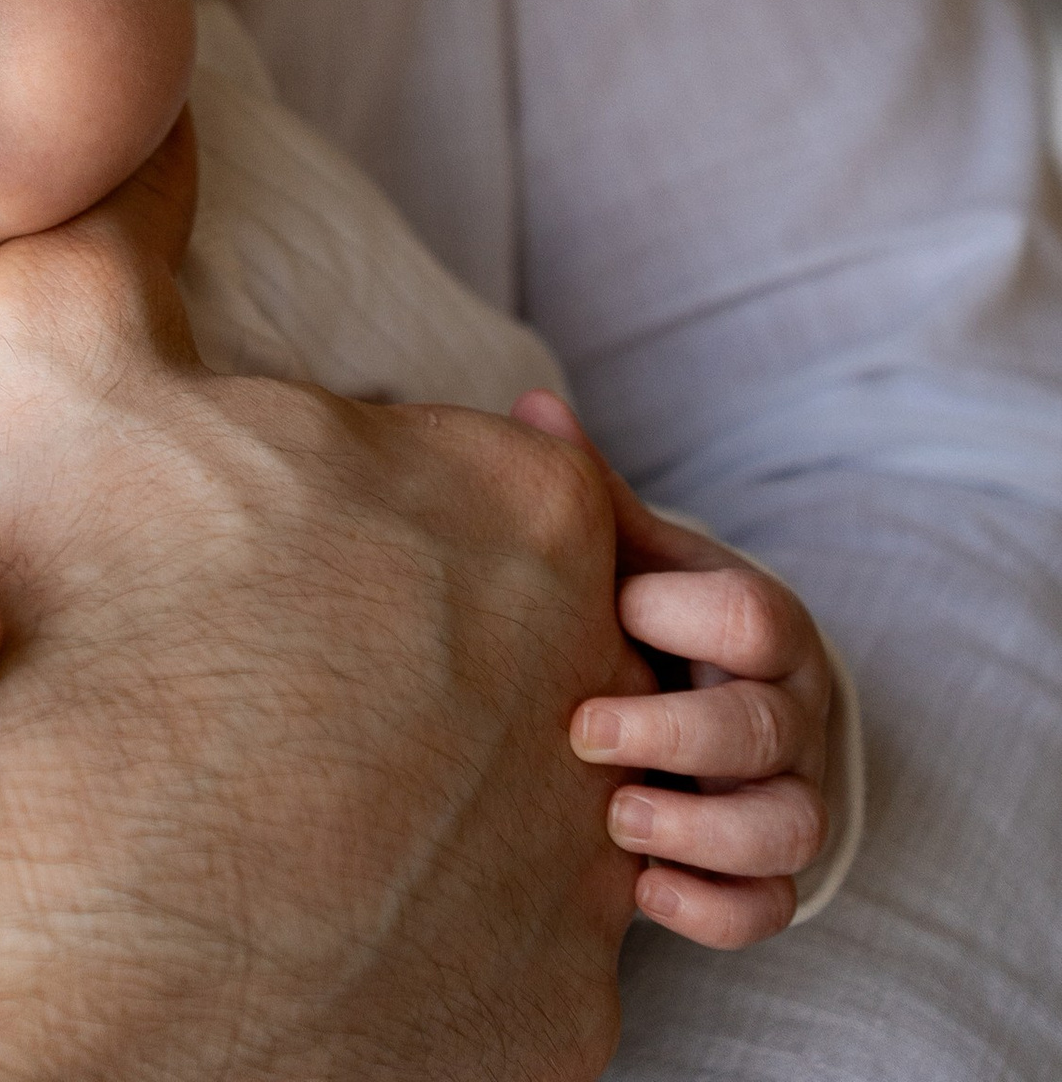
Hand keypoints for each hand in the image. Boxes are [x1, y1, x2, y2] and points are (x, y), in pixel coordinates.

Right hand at [0, 143, 649, 1081]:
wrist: (7, 957)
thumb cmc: (43, 622)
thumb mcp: (56, 341)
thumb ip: (137, 202)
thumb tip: (169, 113)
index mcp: (519, 516)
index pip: (484, 477)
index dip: (348, 500)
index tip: (263, 548)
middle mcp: (593, 699)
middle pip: (511, 639)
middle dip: (395, 645)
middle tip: (254, 675)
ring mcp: (585, 887)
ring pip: (521, 806)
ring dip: (417, 796)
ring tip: (267, 803)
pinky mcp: (555, 1036)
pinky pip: (507, 966)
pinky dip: (418, 945)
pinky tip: (297, 920)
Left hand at [515, 389, 832, 949]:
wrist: (709, 699)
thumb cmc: (659, 615)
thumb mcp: (639, 556)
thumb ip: (597, 499)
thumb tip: (530, 411)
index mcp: (762, 622)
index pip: (753, 615)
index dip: (682, 614)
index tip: (612, 609)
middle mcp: (791, 711)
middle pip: (764, 729)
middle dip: (673, 733)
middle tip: (584, 733)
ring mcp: (790, 795)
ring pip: (788, 830)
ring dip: (700, 831)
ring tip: (615, 820)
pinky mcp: (771, 872)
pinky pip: (768, 909)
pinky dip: (713, 908)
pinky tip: (642, 890)